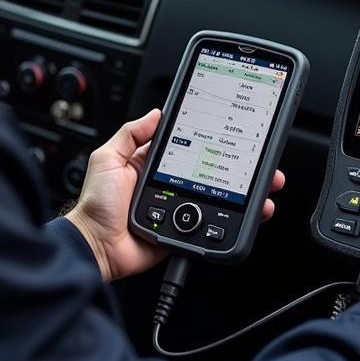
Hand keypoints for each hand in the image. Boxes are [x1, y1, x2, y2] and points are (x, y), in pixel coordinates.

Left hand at [66, 108, 285, 282]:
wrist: (96, 246)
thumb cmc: (96, 205)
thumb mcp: (107, 158)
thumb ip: (130, 135)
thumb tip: (156, 114)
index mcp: (153, 166)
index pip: (190, 148)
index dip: (213, 142)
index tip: (233, 135)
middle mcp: (170, 186)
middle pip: (212, 173)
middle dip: (240, 169)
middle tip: (262, 166)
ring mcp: (179, 210)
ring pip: (218, 200)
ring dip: (245, 196)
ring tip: (264, 191)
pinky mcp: (183, 232)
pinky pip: (211, 227)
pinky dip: (232, 223)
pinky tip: (250, 215)